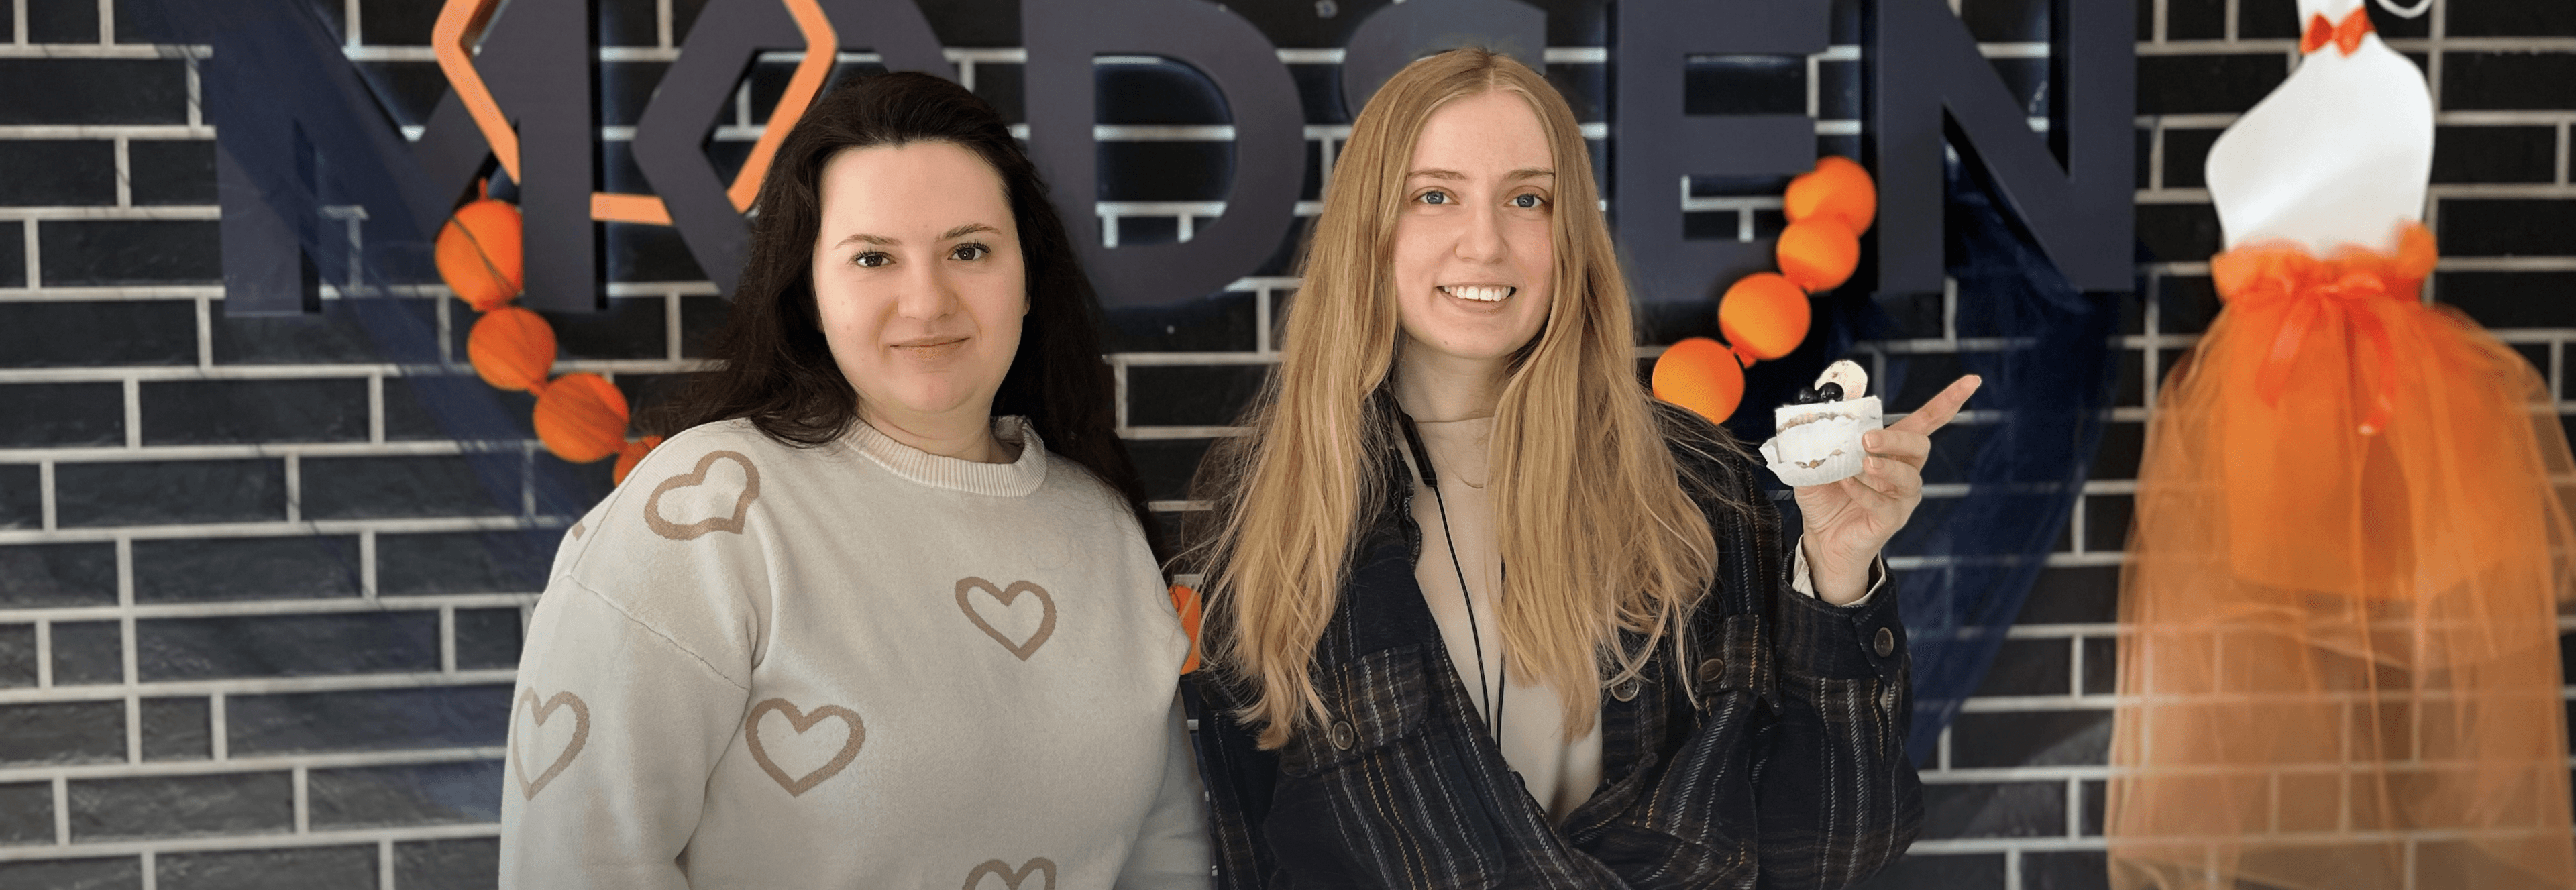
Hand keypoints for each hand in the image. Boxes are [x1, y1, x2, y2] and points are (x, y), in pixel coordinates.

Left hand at [1791, 375, 1981, 604]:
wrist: (1820, 538)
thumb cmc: (1825, 494)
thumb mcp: (1816, 458)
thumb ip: (1821, 432)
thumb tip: (1820, 403)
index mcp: (1892, 449)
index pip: (1926, 420)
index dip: (1949, 400)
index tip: (1972, 380)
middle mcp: (1905, 470)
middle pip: (1920, 445)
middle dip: (1897, 439)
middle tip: (1867, 439)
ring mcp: (1901, 498)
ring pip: (1908, 477)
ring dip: (1885, 466)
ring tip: (1862, 464)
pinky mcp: (1891, 520)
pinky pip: (1884, 504)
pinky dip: (1864, 492)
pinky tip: (1845, 484)